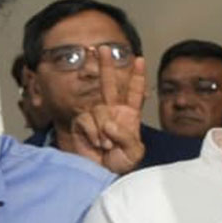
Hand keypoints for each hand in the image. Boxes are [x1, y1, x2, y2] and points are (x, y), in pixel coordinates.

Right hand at [72, 57, 146, 174]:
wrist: (102, 174)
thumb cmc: (120, 163)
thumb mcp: (134, 153)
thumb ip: (127, 137)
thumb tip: (110, 123)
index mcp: (129, 115)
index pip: (134, 92)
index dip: (136, 76)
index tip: (139, 59)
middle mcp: (112, 112)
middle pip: (110, 85)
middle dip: (107, 66)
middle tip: (105, 48)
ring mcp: (96, 116)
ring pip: (99, 108)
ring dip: (103, 127)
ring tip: (106, 144)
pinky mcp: (82, 122)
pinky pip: (87, 120)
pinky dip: (93, 133)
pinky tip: (97, 144)